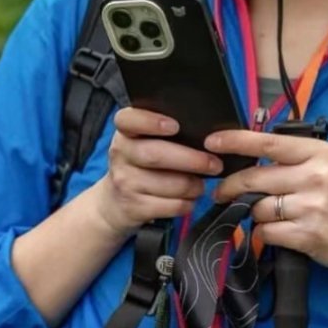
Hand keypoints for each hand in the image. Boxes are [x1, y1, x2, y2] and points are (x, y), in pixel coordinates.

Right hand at [93, 108, 222, 237]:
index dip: (151, 122)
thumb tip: (208, 134)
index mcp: (125, 134)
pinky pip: (171, 206)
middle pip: (156, 155)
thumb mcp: (141, 144)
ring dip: (193, 186)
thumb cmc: (139, 167)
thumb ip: (164, 134)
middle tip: (215, 164)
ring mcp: (125, 183)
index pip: (128, 120)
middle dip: (191, 160)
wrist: (113, 203)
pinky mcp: (134, 207)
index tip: (175, 126)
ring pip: (169, 184)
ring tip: (201, 185)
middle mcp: (120, 156)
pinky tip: (189, 200)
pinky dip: (187, 204)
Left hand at [207, 128, 327, 277]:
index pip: (268, 143)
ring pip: (256, 208)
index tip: (211, 142)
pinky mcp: (307, 235)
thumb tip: (241, 156)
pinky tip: (282, 231)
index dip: (235, 142)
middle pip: (253, 179)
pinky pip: (265, 232)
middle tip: (221, 192)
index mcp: (319, 153)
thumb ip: (290, 159)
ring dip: (254, 213)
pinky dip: (266, 233)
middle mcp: (316, 176)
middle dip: (229, 187)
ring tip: (273, 214)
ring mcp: (312, 207)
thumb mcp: (326, 167)